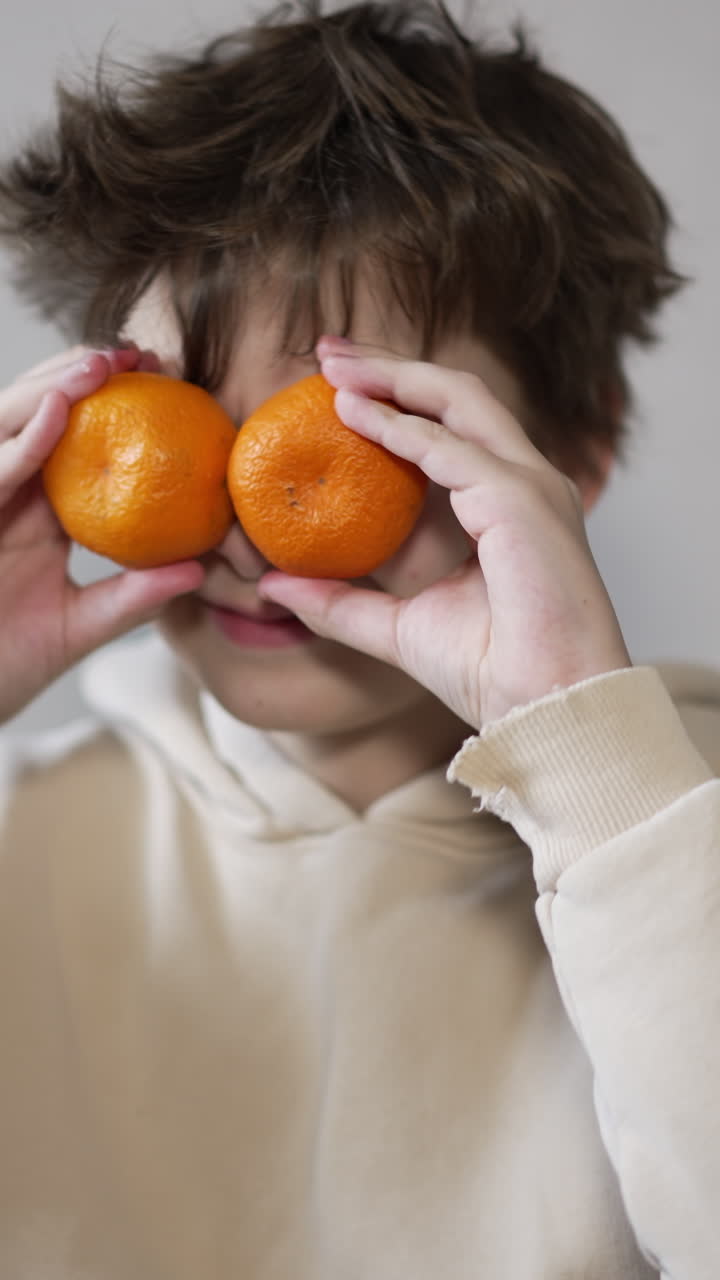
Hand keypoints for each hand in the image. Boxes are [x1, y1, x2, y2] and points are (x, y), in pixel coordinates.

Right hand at [0, 345, 203, 723]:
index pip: (74, 442)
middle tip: (140, 354)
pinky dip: (25, 441)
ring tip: (102, 365)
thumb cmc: (7, 667)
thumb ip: (133, 598)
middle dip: (81, 377)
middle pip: (37, 416)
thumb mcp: (82, 627)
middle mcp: (5, 496)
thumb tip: (198, 572)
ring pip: (7, 424)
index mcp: (35, 513)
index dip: (112, 407)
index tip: (165, 381)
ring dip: (52, 388)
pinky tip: (58, 411)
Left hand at [259, 338, 631, 728]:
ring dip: (393, 377)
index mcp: (509, 503)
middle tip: (326, 350)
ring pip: (459, 400)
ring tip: (332, 366)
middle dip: (390, 365)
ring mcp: (532, 487)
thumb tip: (273, 585)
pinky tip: (354, 415)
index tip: (336, 383)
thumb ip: (339, 602)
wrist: (545, 710)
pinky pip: (452, 451)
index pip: (452, 426)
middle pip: (456, 395)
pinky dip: (401, 429)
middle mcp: (527, 483)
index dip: (395, 395)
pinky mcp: (522, 503)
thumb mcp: (395, 628)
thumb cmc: (491, 671)